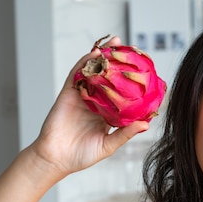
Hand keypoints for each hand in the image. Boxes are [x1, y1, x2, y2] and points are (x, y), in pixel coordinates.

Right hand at [30, 36, 149, 177]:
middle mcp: (96, 102)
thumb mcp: (108, 145)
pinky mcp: (68, 94)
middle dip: (119, 63)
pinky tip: (94, 53)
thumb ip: (125, 134)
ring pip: (94, 73)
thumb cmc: (82, 155)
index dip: (132, 82)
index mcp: (107, 114)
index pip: (123, 94)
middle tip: (133, 49)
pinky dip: (84, 63)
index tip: (146, 71)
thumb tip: (146, 124)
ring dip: (103, 57)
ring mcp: (82, 97)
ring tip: (115, 42)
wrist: (55, 159)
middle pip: (109, 78)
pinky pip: (76, 75)